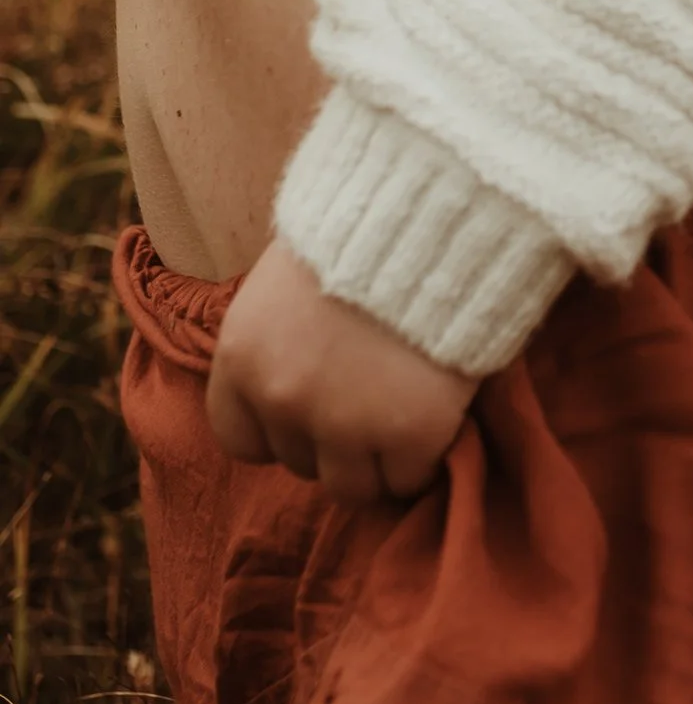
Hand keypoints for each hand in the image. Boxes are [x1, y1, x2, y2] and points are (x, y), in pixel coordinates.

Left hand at [207, 236, 477, 501]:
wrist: (440, 215)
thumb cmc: (363, 231)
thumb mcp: (288, 279)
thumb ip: (278, 342)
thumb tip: (290, 382)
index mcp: (243, 359)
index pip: (240, 440)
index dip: (279, 429)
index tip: (311, 409)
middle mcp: (284, 400)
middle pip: (299, 463)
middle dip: (331, 439)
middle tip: (370, 397)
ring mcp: (347, 424)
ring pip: (352, 488)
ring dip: (376, 461)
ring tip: (403, 417)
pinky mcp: (412, 434)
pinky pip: (409, 480)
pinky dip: (423, 457)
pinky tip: (436, 417)